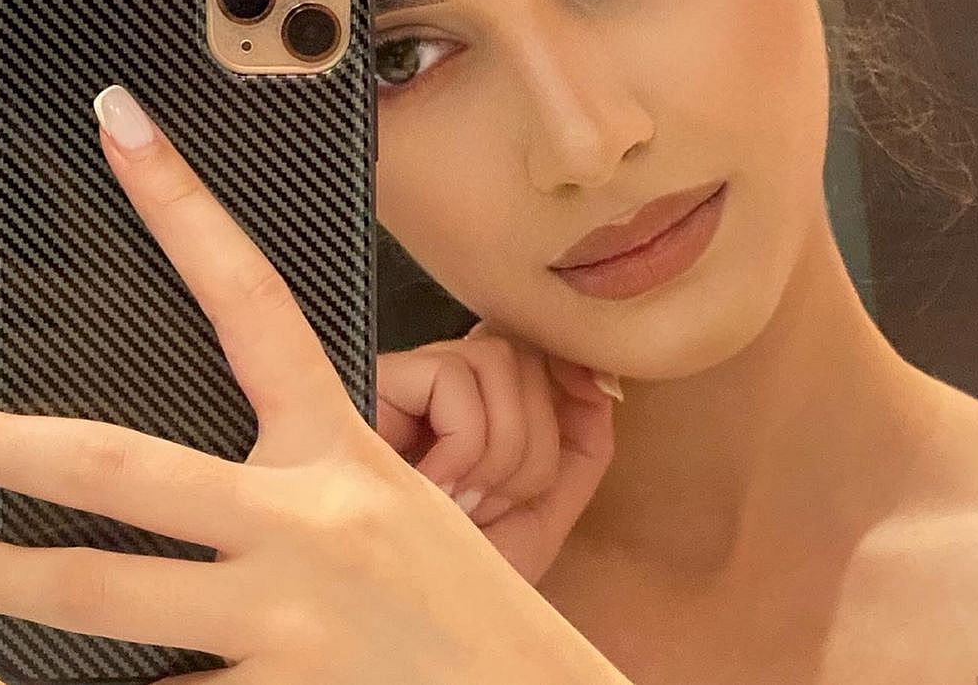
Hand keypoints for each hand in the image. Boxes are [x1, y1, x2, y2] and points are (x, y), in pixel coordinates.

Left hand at [0, 84, 630, 684]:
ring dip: (0, 582)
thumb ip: (290, 480)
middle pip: (125, 465)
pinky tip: (20, 676)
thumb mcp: (387, 505)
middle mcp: (305, 523)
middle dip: (9, 447)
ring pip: (101, 596)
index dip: (183, 205)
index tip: (122, 127)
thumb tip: (160, 484)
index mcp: (340, 450)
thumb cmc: (450, 597)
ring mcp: (280, 623)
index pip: (252, 299)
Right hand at [377, 325, 619, 585]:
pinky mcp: (376, 380)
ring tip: (459, 500)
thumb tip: (601, 381)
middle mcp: (441, 387)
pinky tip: (430, 486)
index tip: (594, 395)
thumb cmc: (457, 578)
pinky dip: (462, 443)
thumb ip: (580, 448)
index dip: (569, 368)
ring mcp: (408, 381)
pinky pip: (453, 377)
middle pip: (524, 356)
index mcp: (478, 410)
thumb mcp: (539, 515)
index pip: (534, 350)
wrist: (398, 627)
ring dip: (497, 447)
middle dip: (532, 444)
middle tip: (488, 503)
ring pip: (496, 358)